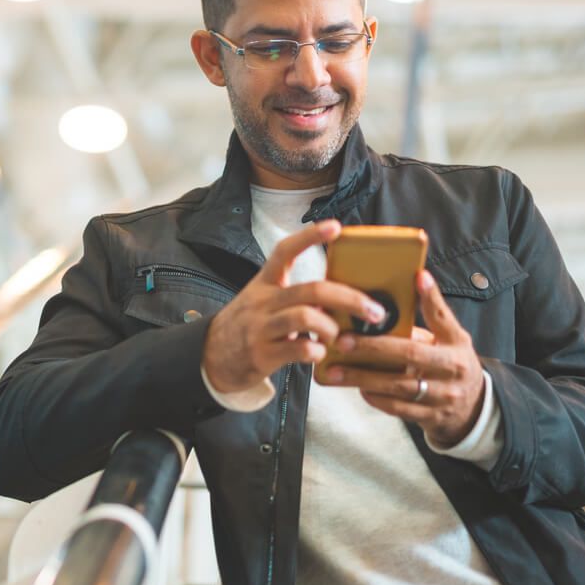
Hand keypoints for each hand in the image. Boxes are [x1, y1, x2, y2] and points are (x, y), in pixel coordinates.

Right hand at [202, 220, 388, 394]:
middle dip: (350, 298)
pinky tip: (318, 354)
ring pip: (306, 317)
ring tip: (337, 337)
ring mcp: (261, 328)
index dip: (310, 237)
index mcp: (265, 283)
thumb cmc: (247, 326)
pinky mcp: (262, 354)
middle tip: (374, 310)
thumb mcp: (262, 300)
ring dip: (332, 328)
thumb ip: (295, 296)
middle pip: (312, 290)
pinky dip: (317, 352)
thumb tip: (341, 298)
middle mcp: (263, 301)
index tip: (336, 227)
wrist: (210, 356)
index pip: (285, 251)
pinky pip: (299, 349)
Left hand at [324, 270, 485, 445]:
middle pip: (411, 354)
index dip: (431, 298)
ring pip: (399, 386)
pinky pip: (397, 408)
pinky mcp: (430, 417)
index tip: (418, 278)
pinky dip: (375, 398)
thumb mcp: (451, 340)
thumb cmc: (451, 364)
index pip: (443, 318)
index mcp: (457, 344)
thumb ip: (432, 318)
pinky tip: (357, 388)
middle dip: (373, 347)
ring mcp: (442, 396)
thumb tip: (411, 283)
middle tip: (341, 341)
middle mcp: (453, 370)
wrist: (472, 408)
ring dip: (364, 378)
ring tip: (336, 372)